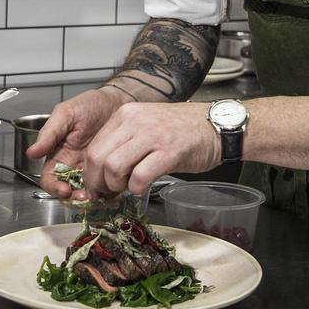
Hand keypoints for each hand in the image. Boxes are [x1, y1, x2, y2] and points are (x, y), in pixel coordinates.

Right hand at [27, 87, 127, 199]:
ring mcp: (92, 169)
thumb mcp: (66, 113)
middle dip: (75, 199)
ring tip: (102, 195)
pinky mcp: (109, 170)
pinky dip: (109, 192)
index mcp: (59, 154)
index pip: (50, 179)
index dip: (54, 188)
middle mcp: (73, 166)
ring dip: (92, 199)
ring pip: (87, 193)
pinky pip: (106, 187)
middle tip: (86, 196)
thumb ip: (49, 133)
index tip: (64, 190)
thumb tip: (31, 152)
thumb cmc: (90, 104)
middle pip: (68, 192)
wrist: (117, 100)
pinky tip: (114, 189)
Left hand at [83, 101, 221, 195]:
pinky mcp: (169, 151)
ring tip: (127, 188)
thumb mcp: (146, 125)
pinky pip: (140, 177)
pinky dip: (137, 189)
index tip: (97, 187)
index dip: (91, 173)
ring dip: (116, 186)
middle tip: (107, 194)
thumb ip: (124, 143)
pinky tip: (143, 186)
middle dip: (98, 183)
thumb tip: (102, 172)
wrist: (217, 126)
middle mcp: (135, 121)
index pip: (93, 147)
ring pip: (114, 167)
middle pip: (98, 158)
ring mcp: (152, 135)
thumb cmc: (182, 130)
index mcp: (125, 114)